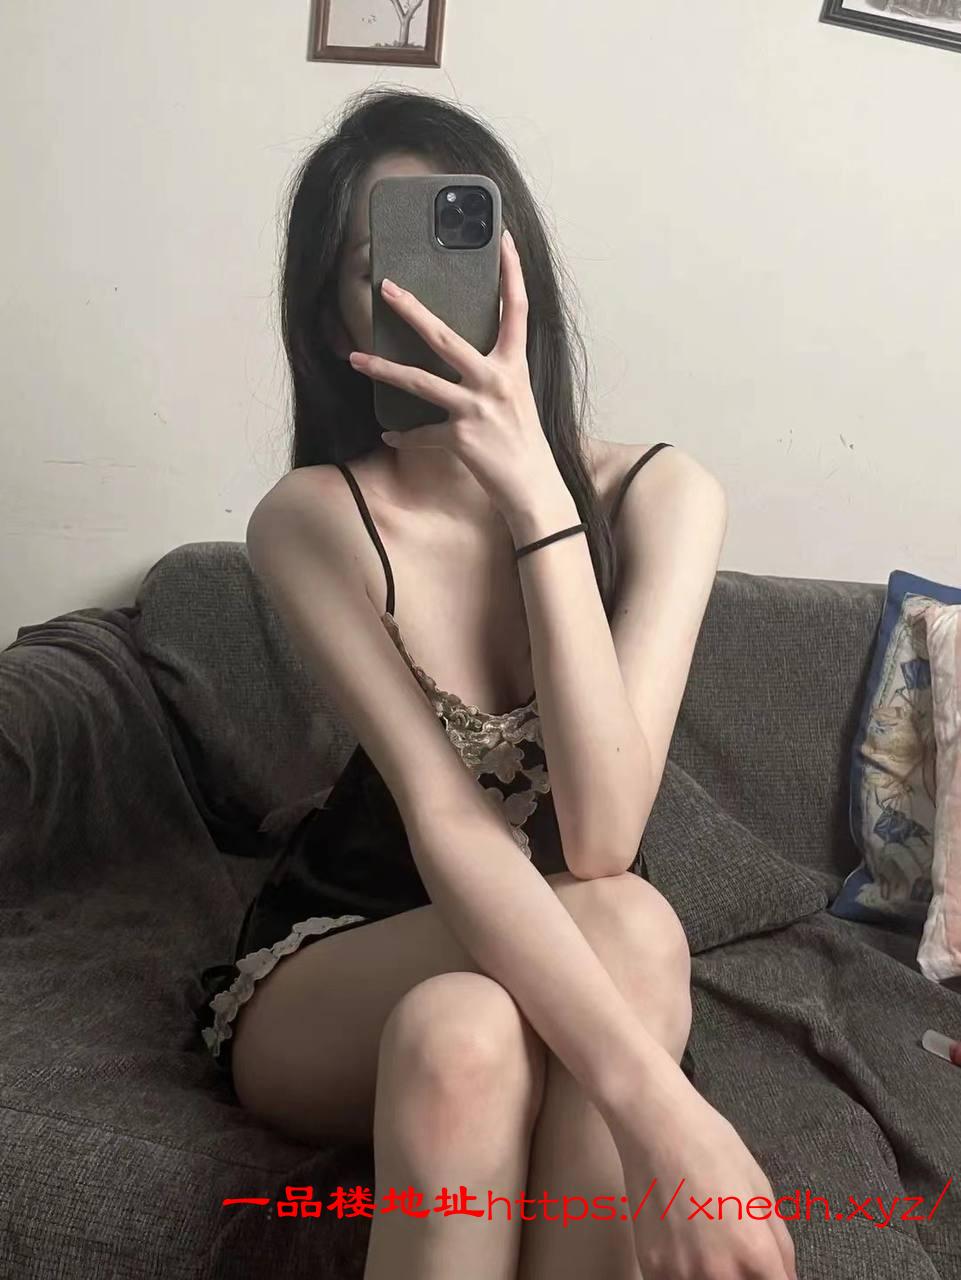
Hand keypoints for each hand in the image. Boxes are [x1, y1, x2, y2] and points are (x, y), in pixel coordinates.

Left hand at [347, 228, 564, 523]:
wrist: (533, 487)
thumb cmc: (524, 441)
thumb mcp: (516, 396)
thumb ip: (494, 371)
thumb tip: (463, 354)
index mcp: (514, 365)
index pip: (516, 309)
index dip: (512, 272)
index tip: (503, 238)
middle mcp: (495, 381)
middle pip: (445, 336)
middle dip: (411, 310)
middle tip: (386, 287)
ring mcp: (477, 409)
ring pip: (419, 382)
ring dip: (383, 369)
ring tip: (355, 358)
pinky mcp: (461, 437)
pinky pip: (421, 433)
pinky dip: (404, 436)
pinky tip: (390, 435)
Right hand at [608, 1073, 798, 1279]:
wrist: (656, 1127)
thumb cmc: (713, 1147)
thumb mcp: (761, 1190)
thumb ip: (780, 1244)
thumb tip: (786, 1277)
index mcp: (755, 1252)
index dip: (774, 1277)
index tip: (765, 1267)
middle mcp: (720, 1273)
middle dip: (745, 1274)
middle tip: (732, 1245)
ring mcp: (682, 1274)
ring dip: (712, 1275)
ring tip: (705, 1243)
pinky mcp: (652, 1269)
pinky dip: (683, 1273)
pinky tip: (681, 1249)